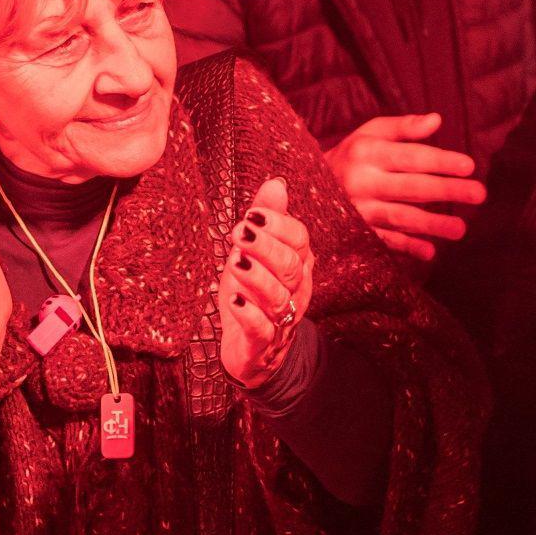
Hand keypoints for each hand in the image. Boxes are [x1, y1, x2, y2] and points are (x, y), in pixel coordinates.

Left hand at [216, 178, 315, 389]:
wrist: (253, 352)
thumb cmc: (254, 294)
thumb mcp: (256, 253)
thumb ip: (267, 219)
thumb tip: (276, 182)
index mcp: (298, 266)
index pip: (300, 241)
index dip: (279, 226)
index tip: (252, 213)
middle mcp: (295, 292)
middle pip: (290, 266)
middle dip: (266, 247)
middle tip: (240, 231)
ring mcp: (280, 320)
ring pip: (278, 298)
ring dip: (257, 278)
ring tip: (236, 263)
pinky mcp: (261, 345)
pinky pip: (262, 331)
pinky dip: (250, 315)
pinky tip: (235, 301)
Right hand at [323, 113, 485, 261]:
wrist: (308, 185)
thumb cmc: (352, 155)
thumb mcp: (371, 133)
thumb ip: (404, 127)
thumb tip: (437, 120)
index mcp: (367, 152)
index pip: (411, 157)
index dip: (441, 162)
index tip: (469, 166)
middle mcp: (361, 180)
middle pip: (411, 187)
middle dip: (447, 191)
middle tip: (479, 194)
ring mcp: (357, 209)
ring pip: (400, 217)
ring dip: (432, 224)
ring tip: (461, 229)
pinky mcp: (354, 231)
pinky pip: (383, 241)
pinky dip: (406, 247)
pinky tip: (429, 252)